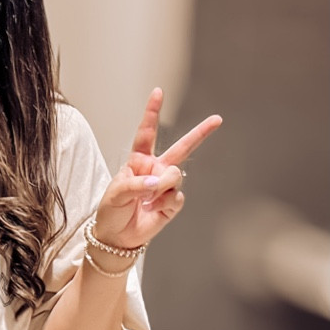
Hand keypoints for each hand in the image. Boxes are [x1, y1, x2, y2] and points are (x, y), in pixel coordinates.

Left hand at [91, 90, 221, 252]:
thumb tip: (158, 182)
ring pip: (176, 176)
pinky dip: (164, 204)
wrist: (117, 237)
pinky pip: (176, 197)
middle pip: (182, 148)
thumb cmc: (112, 211)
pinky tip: (153, 211)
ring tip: (146, 200)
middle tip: (217, 119)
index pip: (146, 133)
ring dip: (161, 188)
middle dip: (200, 133)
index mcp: (138, 161)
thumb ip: (136, 184)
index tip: (158, 92)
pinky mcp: (173, 202)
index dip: (152, 113)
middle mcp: (156, 169)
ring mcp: (166, 186)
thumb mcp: (116, 193)